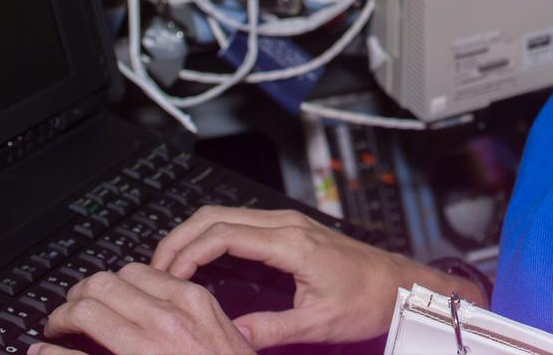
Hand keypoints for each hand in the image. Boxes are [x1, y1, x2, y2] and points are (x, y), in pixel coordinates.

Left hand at [29, 262, 253, 354]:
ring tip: (57, 328)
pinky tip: (42, 352)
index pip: (136, 272)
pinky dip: (52, 354)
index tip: (102, 295)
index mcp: (192, 302)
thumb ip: (195, 315)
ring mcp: (144, 347)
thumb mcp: (225, 336)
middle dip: (80, 294)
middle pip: (104, 283)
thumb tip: (161, 303)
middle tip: (71, 309)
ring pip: (86, 309)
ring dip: (62, 316)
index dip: (111, 282)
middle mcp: (166, 318)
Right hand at [150, 205, 482, 347]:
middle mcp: (286, 225)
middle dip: (177, 239)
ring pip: (225, 215)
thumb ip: (271, 330)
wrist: (398, 283)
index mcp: (290, 243)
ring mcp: (288, 223)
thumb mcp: (318, 323)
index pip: (222, 234)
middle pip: (215, 216)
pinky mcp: (290, 230)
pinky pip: (240, 223)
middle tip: (154, 270)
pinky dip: (211, 236)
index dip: (186, 252)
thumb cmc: (367, 299)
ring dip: (192, 236)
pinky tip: (200, 261)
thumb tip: (230, 337)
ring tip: (169, 268)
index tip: (165, 275)